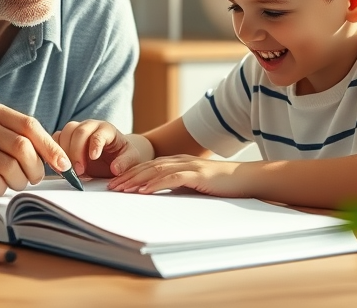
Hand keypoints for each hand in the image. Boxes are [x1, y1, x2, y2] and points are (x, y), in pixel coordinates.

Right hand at [0, 102, 71, 196]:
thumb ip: (20, 136)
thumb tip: (57, 159)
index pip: (31, 126)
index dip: (51, 147)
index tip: (64, 165)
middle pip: (23, 148)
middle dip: (36, 168)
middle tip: (35, 177)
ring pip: (10, 168)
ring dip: (19, 181)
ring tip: (16, 182)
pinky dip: (1, 188)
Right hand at [53, 120, 145, 177]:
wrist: (111, 159)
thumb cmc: (121, 157)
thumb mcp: (130, 160)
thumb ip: (125, 163)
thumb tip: (116, 168)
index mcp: (107, 129)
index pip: (99, 133)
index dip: (95, 144)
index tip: (93, 158)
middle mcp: (90, 126)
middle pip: (78, 132)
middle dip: (76, 152)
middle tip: (79, 171)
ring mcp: (76, 131)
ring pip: (64, 134)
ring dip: (64, 153)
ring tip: (70, 171)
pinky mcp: (65, 139)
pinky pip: (55, 141)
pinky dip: (55, 154)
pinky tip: (61, 168)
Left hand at [106, 155, 246, 197]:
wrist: (246, 178)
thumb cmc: (221, 184)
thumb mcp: (194, 185)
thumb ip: (178, 186)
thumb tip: (158, 195)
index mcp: (178, 162)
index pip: (149, 167)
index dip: (130, 174)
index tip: (115, 184)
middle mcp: (180, 160)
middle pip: (148, 167)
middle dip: (128, 177)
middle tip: (110, 187)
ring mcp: (189, 166)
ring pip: (156, 171)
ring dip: (137, 180)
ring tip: (122, 189)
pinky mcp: (197, 174)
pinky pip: (172, 178)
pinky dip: (156, 184)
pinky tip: (144, 190)